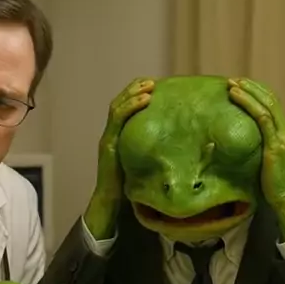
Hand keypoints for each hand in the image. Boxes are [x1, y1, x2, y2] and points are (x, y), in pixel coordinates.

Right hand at [84, 77, 154, 239]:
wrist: (111, 201)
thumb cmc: (129, 187)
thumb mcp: (141, 163)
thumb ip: (149, 151)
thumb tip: (176, 145)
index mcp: (117, 137)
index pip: (123, 109)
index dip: (135, 95)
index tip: (152, 86)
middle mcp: (111, 134)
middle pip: (119, 103)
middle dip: (134, 89)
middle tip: (152, 82)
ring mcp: (108, 138)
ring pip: (117, 107)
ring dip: (133, 93)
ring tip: (149, 86)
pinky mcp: (109, 145)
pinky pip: (118, 120)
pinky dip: (131, 107)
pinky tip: (145, 101)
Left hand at [228, 77, 284, 240]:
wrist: (284, 197)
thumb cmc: (270, 184)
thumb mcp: (262, 161)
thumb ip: (255, 149)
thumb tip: (234, 144)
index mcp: (283, 132)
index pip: (271, 105)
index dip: (256, 93)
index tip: (239, 87)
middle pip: (269, 99)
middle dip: (250, 88)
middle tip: (232, 81)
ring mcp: (282, 136)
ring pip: (265, 104)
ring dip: (247, 92)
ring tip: (231, 85)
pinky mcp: (275, 144)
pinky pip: (262, 118)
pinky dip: (248, 104)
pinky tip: (236, 97)